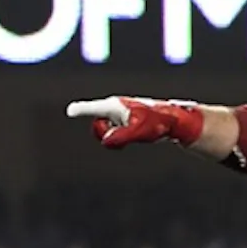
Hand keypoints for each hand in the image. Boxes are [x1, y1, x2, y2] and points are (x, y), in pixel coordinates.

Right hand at [66, 96, 203, 148]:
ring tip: (140, 132)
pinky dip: (124, 134)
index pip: (91, 108)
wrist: (176, 120)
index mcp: (114, 106)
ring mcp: (121, 111)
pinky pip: (118, 129)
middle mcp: (115, 106)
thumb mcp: (137, 132)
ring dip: (119, 135)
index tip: (70, 111)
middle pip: (99, 124)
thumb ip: (120, 137)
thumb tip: (107, 141)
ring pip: (109, 129)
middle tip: (129, 134)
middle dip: (107, 133)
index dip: (80, 110)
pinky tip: (141, 132)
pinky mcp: (128, 117)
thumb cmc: (156, 124)